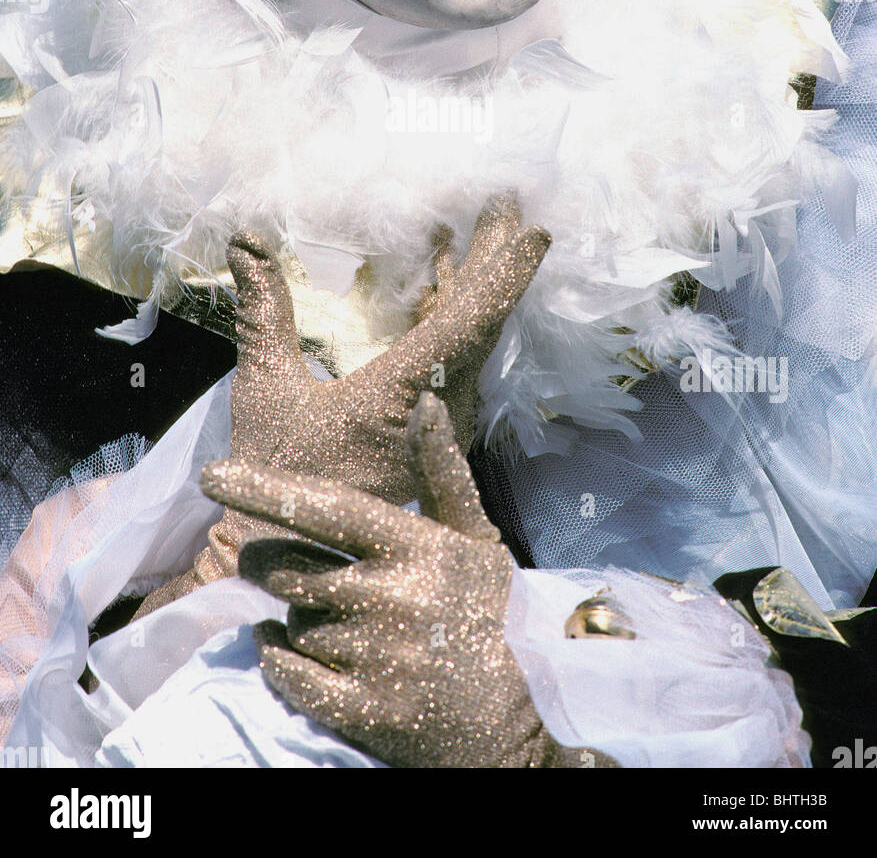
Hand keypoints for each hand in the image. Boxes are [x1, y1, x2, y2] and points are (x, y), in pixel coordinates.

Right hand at [134, 197, 548, 614]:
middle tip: (505, 202)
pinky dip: (457, 306)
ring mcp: (442, 417)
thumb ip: (263, 315)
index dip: (501, 275)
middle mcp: (438, 406)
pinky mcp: (434, 421)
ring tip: (488, 222)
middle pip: (481, 321)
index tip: (533, 230)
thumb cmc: (278, 472)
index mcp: (403, 396)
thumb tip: (246, 242)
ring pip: (475, 336)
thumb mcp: (266, 389)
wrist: (295, 549)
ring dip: (480, 279)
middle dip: (496, 258)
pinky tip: (449, 273)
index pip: (466, 325)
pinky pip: (458, 351)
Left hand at [200, 392, 616, 768]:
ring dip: (293, 615)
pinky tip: (282, 647)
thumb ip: (441, 470)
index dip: (267, 488)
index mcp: (415, 547)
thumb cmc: (494, 613)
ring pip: (292, 621)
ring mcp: (375, 656)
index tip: (212, 473)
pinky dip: (276, 659)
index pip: (326, 508)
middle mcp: (391, 597)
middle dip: (265, 560)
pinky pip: (289, 675)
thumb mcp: (475, 536)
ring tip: (327, 617)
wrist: (525, 712)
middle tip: (265, 560)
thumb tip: (428, 400)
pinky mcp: (363, 709)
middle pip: (290, 568)